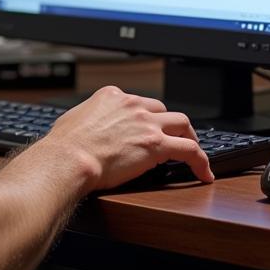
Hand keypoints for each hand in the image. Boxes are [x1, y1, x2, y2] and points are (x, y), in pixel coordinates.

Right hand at [41, 85, 213, 192]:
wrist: (69, 158)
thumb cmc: (65, 145)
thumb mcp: (74, 119)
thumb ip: (87, 118)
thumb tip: (86, 127)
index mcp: (111, 96)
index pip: (138, 102)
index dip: (146, 117)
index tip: (148, 128)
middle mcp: (132, 104)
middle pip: (162, 109)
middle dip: (170, 124)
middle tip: (174, 139)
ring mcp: (146, 123)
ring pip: (182, 123)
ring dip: (190, 137)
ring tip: (194, 152)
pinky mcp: (157, 144)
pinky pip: (191, 150)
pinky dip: (201, 161)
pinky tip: (204, 173)